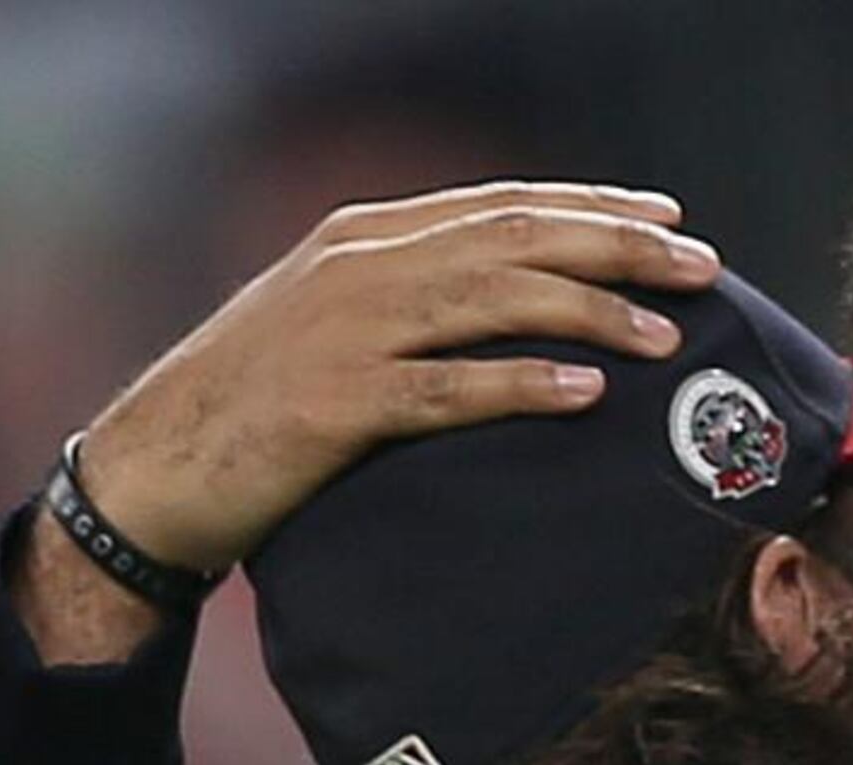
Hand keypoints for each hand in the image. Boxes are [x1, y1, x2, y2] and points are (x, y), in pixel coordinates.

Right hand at [85, 182, 717, 573]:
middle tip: (702, 270)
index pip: (500, 205)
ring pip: (492, 302)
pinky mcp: (331, 408)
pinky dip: (519, 386)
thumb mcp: (328, 324)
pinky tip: (584, 392)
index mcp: (361, 238)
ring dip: (591, 313)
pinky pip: (446, 391)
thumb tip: (513, 301)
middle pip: (514, 240)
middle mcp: (358, 268)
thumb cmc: (249, 408)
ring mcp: (343, 333)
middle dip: (618, 250)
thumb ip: (409, 298)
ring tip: (667, 334)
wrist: (150, 473)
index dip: (593, 210)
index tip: (669, 222)